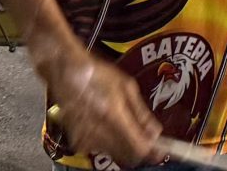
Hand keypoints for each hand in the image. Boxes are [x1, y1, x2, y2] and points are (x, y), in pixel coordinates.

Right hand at [42, 52, 159, 170]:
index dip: (153, 151)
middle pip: (127, 156)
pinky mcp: (77, 141)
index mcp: (114, 116)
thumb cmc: (96, 73)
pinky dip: (104, 141)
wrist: (65, 71)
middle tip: (142, 135)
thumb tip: (155, 132)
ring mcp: (86, 138)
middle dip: (137, 148)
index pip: (139, 148)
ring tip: (116, 122)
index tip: (161, 150)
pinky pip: (98, 149)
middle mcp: (99, 132)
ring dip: (121, 144)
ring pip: (113, 153)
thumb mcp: (126, 86)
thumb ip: (141, 113)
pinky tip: (101, 123)